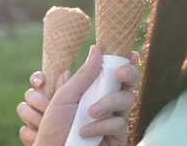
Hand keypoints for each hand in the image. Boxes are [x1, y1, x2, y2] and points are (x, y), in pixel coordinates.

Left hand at [17, 45, 140, 145]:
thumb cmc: (54, 127)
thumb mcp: (64, 97)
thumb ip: (83, 75)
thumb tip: (97, 49)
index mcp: (95, 89)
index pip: (116, 72)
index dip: (127, 61)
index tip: (132, 53)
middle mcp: (108, 103)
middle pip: (129, 84)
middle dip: (129, 74)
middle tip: (120, 73)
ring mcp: (114, 120)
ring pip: (127, 100)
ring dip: (108, 103)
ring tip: (89, 112)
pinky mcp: (117, 137)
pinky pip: (119, 124)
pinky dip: (101, 126)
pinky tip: (85, 132)